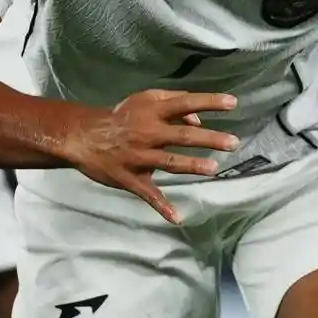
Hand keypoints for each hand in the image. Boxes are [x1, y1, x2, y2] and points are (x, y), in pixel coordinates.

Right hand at [56, 89, 236, 221]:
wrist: (84, 137)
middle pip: (181, 135)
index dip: (209, 102)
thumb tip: (198, 119)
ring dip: (191, 165)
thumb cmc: (122, 117)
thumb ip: (173, 103)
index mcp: (152, 111)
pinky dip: (161, 206)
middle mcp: (147, 132)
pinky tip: (177, 217)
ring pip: (169, 162)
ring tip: (214, 168)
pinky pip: (148, 194)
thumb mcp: (144, 100)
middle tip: (233, 143)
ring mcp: (139, 157)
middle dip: (209, 139)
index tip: (233, 103)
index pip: (185, 103)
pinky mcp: (131, 178)